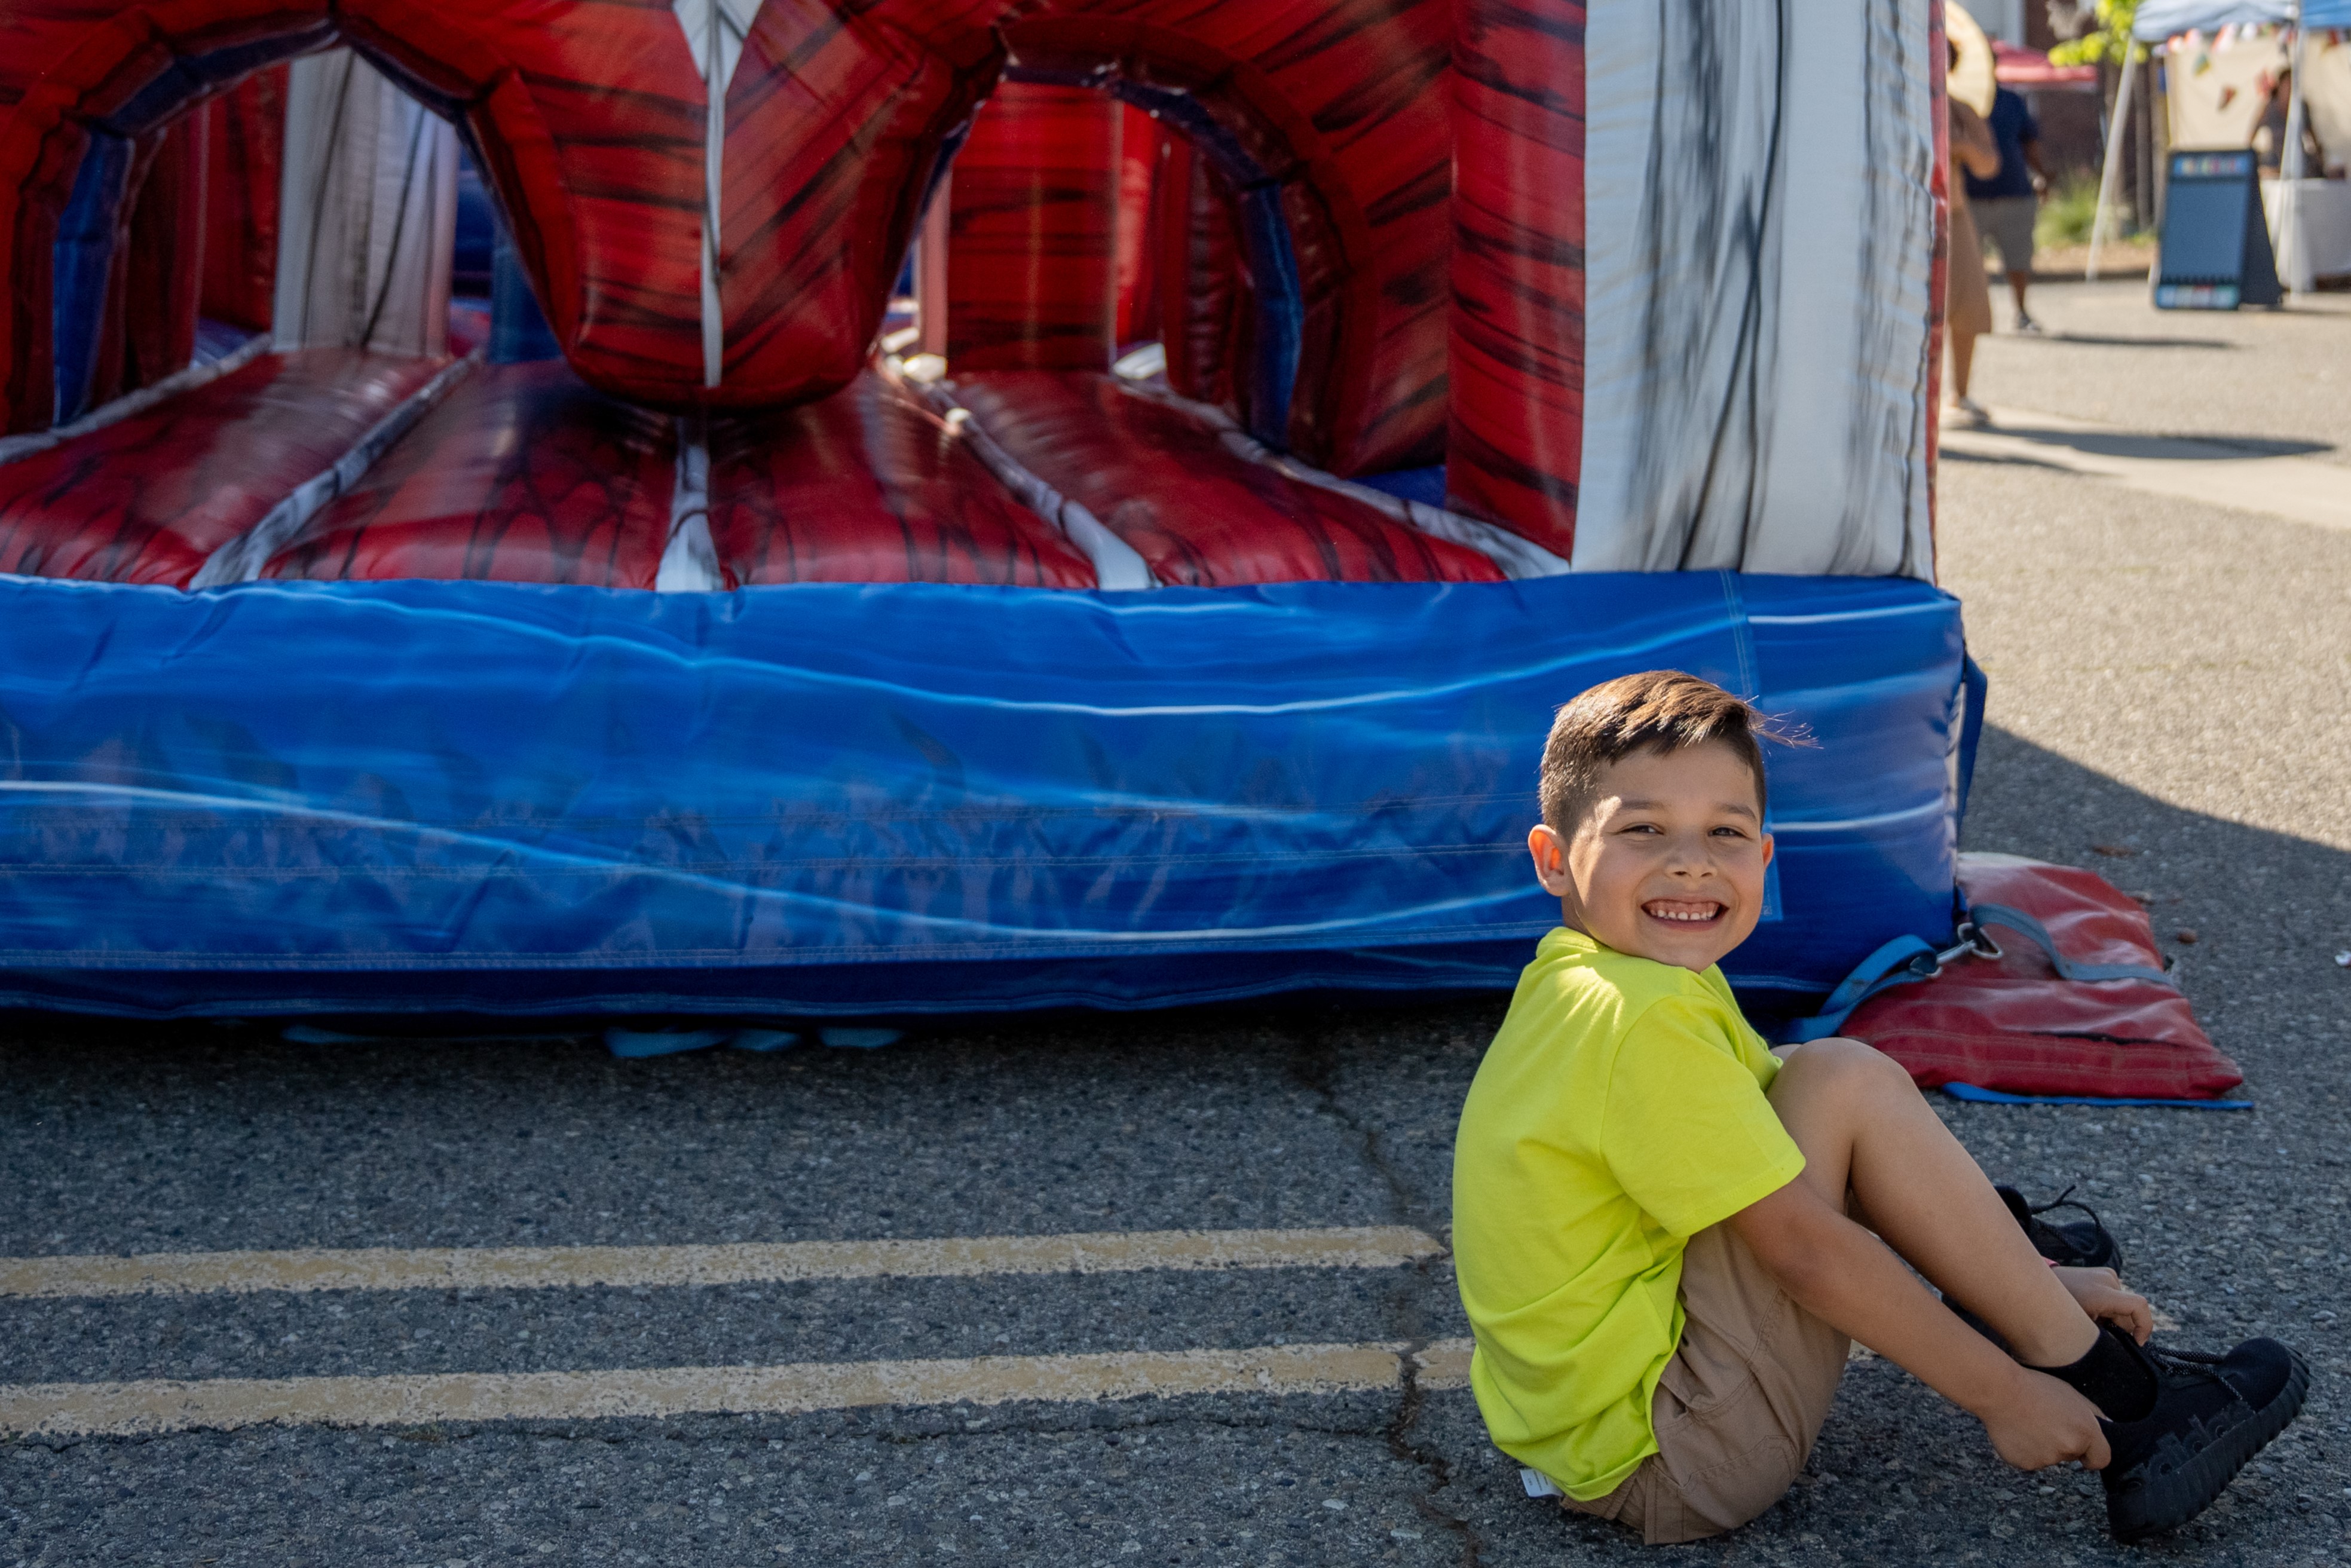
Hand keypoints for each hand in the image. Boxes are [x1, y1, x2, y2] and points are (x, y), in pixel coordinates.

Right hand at [1977, 1365, 2113, 1471]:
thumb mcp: (2071, 1393)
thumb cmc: (2035, 1387)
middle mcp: (2069, 1449)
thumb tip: (2105, 1425)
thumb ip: (2091, 1414)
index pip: (2100, 1459)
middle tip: (2043, 1421)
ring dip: (2040, 1445)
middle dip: (2061, 1442)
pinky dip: (2023, 1450)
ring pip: (2048, 1457)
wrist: (2000, 1391)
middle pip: (2070, 1455)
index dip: (2091, 1455)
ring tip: (2025, 1423)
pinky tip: (2015, 1432)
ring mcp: (2047, 1459)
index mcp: (2085, 1433)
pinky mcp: (2026, 1464)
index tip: (2082, 1451)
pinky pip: (2028, 1460)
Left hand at [2054, 1266, 2151, 1342]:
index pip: (2139, 1306)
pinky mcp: (2105, 1272)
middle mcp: (2108, 1279)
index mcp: (2101, 1293)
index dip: (2144, 1326)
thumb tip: (2126, 1345)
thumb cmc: (2055, 1309)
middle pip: (2130, 1311)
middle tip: (2101, 1332)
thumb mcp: (2080, 1327)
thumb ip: (2106, 1336)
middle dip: (2123, 1327)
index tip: (2137, 1342)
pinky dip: (2111, 1308)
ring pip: (2124, 1306)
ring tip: (2092, 1319)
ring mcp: (2107, 1273)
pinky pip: (2118, 1296)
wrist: (2037, 1283)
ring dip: (2115, 1318)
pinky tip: (2093, 1310)